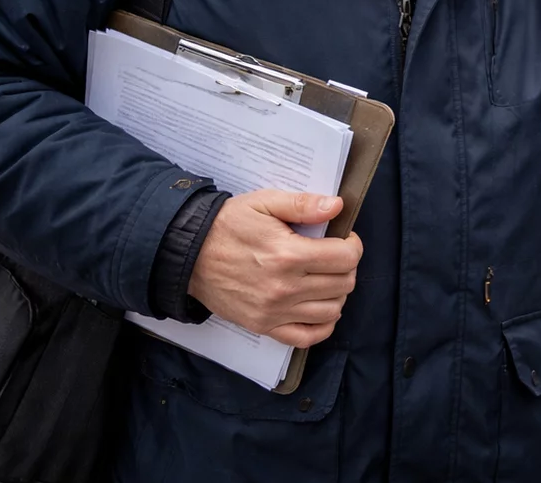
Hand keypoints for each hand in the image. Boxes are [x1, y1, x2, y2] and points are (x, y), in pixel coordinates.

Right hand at [188, 190, 362, 348]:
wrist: (187, 254)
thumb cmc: (227, 225)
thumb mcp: (264, 202)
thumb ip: (303, 204)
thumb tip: (337, 206)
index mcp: (288, 254)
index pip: (346, 258)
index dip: (353, 245)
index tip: (345, 239)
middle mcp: (284, 288)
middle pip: (343, 284)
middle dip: (347, 267)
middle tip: (334, 256)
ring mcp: (274, 311)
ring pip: (331, 311)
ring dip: (337, 294)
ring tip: (325, 278)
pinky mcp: (263, 326)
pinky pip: (306, 337)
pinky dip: (322, 326)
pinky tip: (319, 307)